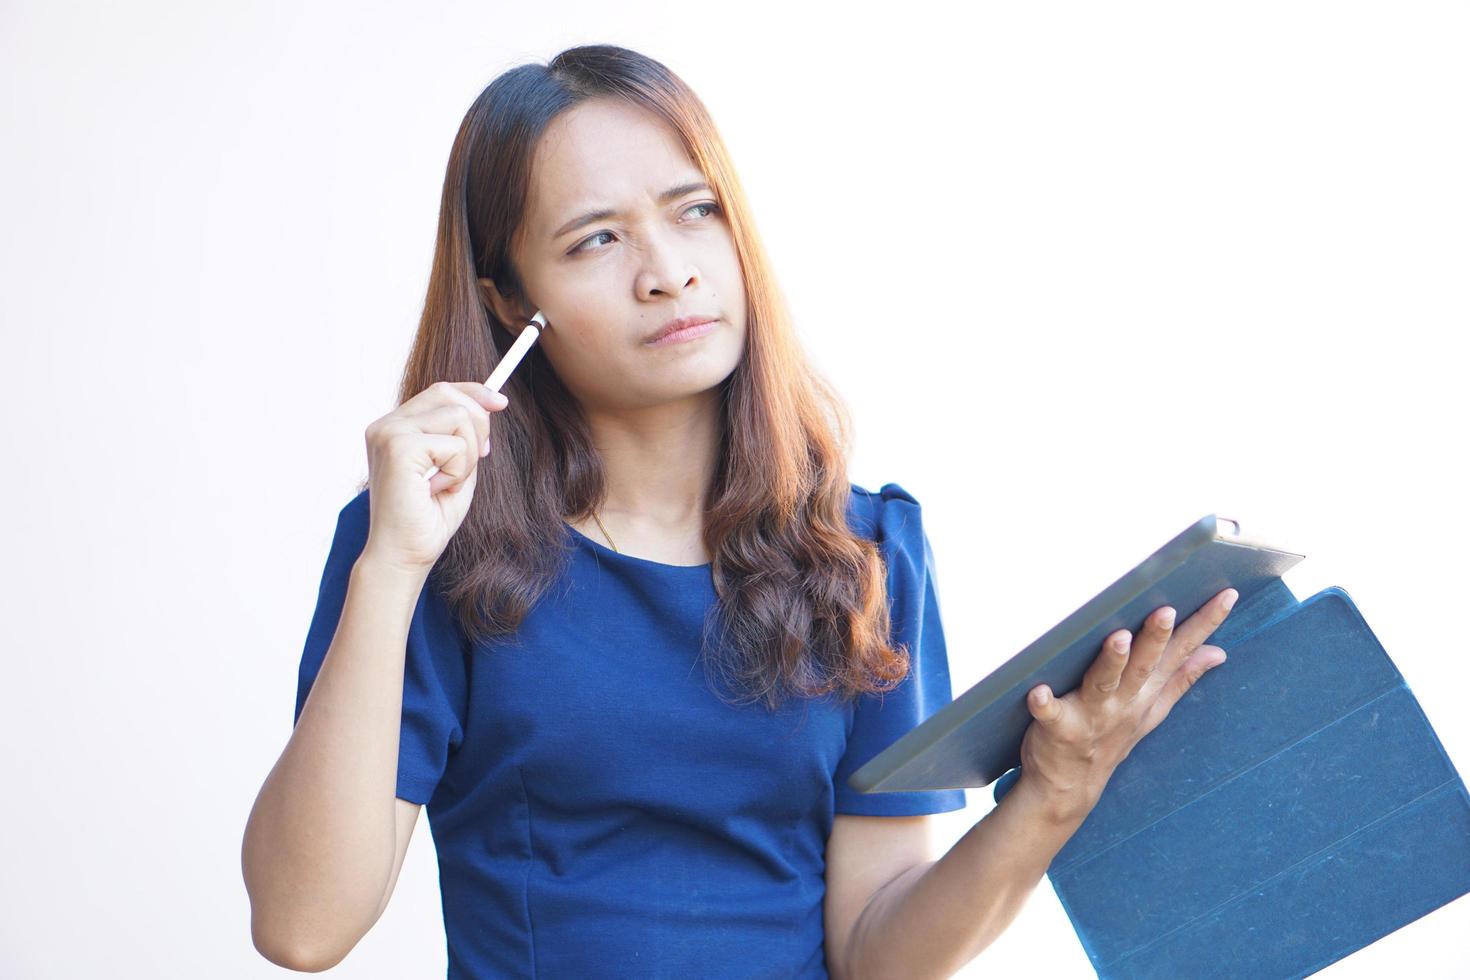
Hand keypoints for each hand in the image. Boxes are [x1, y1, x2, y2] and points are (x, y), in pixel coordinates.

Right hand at [359, 380, 510, 573]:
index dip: (474, 392)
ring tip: (447, 483)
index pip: (439, 391)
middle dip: (478, 425)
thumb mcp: (455, 469)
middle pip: (449, 393)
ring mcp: (389, 433)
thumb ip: (464, 438)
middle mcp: (386, 425)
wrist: (404, 555)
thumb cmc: (428, 519)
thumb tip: (489, 403)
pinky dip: (458, 470)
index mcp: (395, 428)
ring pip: (458, 416)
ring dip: (467, 456)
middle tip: (478, 460)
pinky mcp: (398, 447)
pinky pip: (454, 444)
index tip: (500, 402)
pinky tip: (437, 490)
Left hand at [1016, 587, 1239, 821]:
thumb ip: (1181, 678)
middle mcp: (1123, 702)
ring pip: (1104, 684)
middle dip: (1156, 638)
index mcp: (1146, 692)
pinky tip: (1038, 692)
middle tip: (1166, 610)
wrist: (1070, 786)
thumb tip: (1218, 651)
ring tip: (1118, 638)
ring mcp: (1092, 716)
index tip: (1227, 594)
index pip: (1181, 653)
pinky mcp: (1058, 728)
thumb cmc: (1109, 737)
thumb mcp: (1152, 710)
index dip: (1205, 623)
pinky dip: (1045, 704)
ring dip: (1112, 662)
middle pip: (1143, 666)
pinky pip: (1051, 715)